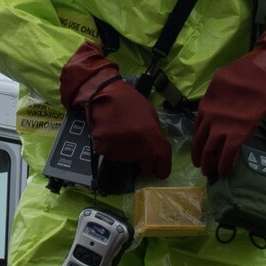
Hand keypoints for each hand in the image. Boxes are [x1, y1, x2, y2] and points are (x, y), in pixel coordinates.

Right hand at [60, 43, 171, 178]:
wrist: (102, 94)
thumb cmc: (130, 102)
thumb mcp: (151, 116)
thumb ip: (155, 134)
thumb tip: (156, 150)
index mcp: (151, 138)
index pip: (162, 166)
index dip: (162, 170)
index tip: (160, 171)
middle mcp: (136, 149)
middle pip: (145, 167)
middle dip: (145, 162)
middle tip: (140, 149)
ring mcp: (119, 151)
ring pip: (128, 161)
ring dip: (128, 154)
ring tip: (123, 136)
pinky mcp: (103, 151)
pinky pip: (113, 155)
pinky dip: (114, 149)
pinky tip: (112, 136)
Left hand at [191, 25, 265, 178]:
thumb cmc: (251, 71)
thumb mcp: (223, 81)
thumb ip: (218, 97)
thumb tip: (219, 108)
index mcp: (206, 104)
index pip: (196, 128)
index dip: (197, 142)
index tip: (198, 151)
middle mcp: (210, 116)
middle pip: (200, 141)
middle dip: (200, 157)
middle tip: (203, 168)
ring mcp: (223, 124)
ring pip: (210, 150)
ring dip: (210, 164)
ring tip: (211, 173)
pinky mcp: (239, 131)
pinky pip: (228, 153)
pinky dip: (226, 164)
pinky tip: (226, 172)